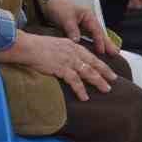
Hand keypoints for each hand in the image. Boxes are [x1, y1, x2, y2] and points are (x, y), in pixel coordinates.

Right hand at [0, 33, 116, 100]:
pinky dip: (81, 89)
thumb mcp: (55, 45)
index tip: (108, 70)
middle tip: (114, 80)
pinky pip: (74, 81)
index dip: (101, 63)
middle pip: (94, 63)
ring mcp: (68, 60)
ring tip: (106, 89)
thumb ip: (64, 51)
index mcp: (72, 46)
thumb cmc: (36, 46)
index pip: (90, 55)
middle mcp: (73, 52)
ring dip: (98, 82)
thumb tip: (68, 59)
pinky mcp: (61, 68)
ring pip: (88, 72)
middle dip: (105, 72)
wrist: (26, 46)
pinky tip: (85, 97)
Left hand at [42, 0, 117, 57]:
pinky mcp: (80, 29)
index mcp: (88, 16)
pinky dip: (95, 43)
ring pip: (97, 36)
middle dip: (108, 43)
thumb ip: (72, 30)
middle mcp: (89, 21)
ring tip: (111, 53)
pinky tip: (98, 50)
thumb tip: (77, 41)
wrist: (50, 3)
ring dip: (104, 44)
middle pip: (100, 33)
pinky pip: (90, 37)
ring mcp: (85, 25)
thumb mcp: (66, 18)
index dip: (99, 41)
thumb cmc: (59, 8)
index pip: (96, 31)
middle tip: (116, 53)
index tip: (102, 51)